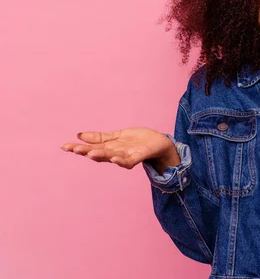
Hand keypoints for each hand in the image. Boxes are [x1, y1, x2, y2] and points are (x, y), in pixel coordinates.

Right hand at [61, 127, 176, 169]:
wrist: (159, 143)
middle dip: (85, 151)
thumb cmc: (137, 140)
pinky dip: (121, 161)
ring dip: (100, 156)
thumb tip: (78, 135)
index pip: (91, 147)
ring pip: (110, 157)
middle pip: (98, 153)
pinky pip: (128, 161)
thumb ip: (99, 138)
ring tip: (89, 153)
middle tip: (73, 149)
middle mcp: (115, 154)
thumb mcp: (116, 136)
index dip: (78, 148)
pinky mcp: (138, 157)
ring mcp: (126, 156)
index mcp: (109, 148)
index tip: (64, 146)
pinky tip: (114, 158)